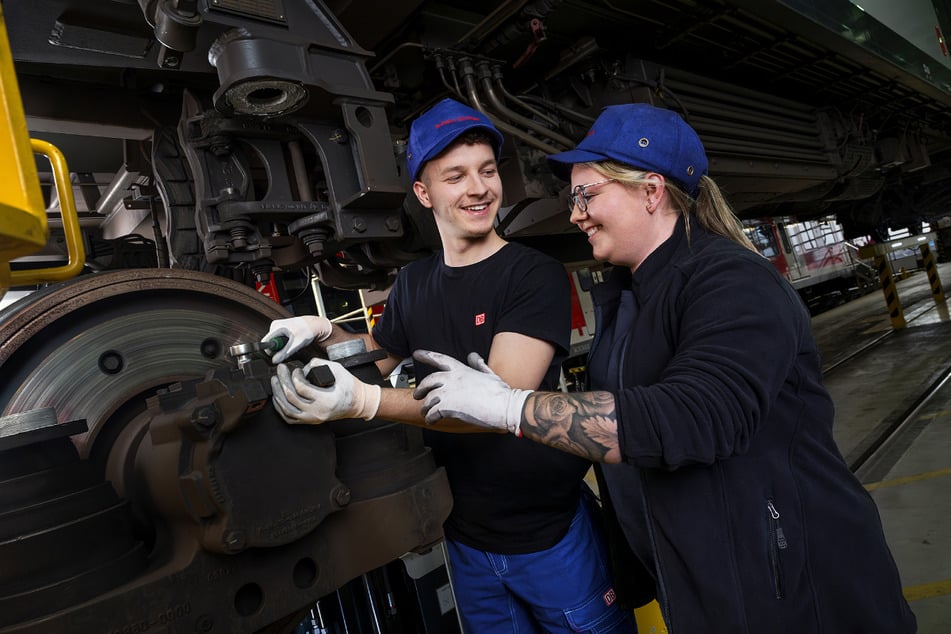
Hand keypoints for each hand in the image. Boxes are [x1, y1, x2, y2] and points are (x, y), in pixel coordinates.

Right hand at [262, 316, 333, 362]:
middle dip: (278, 349)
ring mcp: (277, 327)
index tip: (279, 354)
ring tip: (292, 345)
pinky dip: (284, 344)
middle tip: (289, 349)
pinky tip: (291, 343)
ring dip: (282, 347)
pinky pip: (278, 340)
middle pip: (270, 343)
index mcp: (276, 326)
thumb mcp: (296, 344)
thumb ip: (285, 353)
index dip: (271, 351)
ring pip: (275, 342)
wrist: (314, 325)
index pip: (265, 342)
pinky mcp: (280, 329)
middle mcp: (275, 325)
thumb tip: (275, 360)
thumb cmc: (307, 331)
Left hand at [270, 358, 380, 423]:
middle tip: (280, 370)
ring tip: (275, 382)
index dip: (294, 376)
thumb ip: (319, 364)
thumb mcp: (338, 370)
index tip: (296, 369)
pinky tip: (278, 397)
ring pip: (287, 409)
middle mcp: (317, 412)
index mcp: (326, 399)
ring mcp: (313, 419)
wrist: (359, 404)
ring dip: (278, 394)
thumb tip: (303, 366)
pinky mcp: (310, 421)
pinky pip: (289, 418)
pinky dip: (280, 408)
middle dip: (282, 381)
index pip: (301, 388)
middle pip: (291, 398)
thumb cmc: (350, 387)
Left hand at [412, 350, 530, 434]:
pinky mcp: (448, 407)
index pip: (439, 358)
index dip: (427, 355)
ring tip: (427, 412)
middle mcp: (452, 378)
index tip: (417, 353)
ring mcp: (449, 392)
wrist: (505, 407)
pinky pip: (432, 413)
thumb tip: (473, 356)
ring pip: (428, 399)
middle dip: (420, 388)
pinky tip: (433, 420)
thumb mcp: (489, 374)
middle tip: (418, 395)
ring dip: (425, 407)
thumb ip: (478, 364)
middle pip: (427, 381)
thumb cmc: (500, 392)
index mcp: (461, 369)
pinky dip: (430, 418)